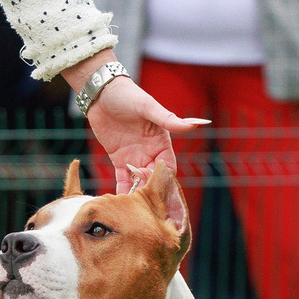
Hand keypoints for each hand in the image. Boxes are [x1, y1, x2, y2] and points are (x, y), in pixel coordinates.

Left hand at [69, 61, 204, 190]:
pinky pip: (123, 178)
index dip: (163, 178)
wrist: (101, 92)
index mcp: (161, 141)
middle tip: (139, 197)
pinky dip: (122, 190)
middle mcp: (150, 151)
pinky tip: (120, 202)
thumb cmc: (127, 95)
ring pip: (139, 181)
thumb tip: (197, 125)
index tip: (155, 185)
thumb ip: (170, 119)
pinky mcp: (118, 159)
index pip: (168, 167)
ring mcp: (134, 156)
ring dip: (136, 192)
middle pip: (154, 178)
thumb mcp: (148, 107)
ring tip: (131, 206)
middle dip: (149, 189)